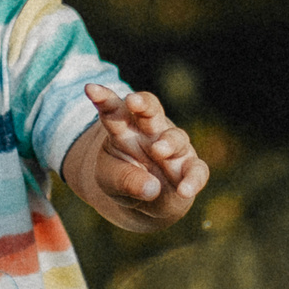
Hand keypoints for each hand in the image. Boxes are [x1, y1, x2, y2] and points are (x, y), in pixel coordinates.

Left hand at [78, 83, 208, 229]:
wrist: (142, 199)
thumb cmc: (122, 178)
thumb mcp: (110, 180)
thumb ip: (124, 180)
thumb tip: (152, 188)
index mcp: (124, 127)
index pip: (114, 109)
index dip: (104, 98)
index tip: (91, 89)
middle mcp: (150, 132)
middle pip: (150, 110)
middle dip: (143, 104)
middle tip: (133, 102)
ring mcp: (173, 147)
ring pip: (175, 137)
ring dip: (168, 142)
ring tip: (158, 150)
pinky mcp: (189, 167)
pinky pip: (197, 169)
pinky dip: (193, 179)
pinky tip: (185, 190)